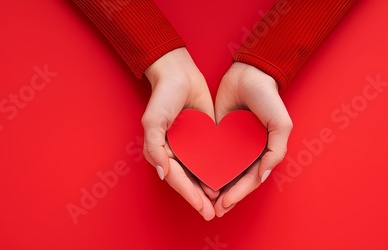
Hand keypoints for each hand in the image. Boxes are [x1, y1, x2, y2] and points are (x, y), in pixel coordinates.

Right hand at [143, 47, 217, 219]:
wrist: (179, 73)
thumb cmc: (163, 96)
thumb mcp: (153, 120)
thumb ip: (155, 147)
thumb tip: (161, 172)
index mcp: (160, 150)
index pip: (174, 177)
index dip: (187, 194)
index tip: (201, 207)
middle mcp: (174, 151)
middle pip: (186, 180)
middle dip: (198, 198)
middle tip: (212, 213)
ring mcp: (189, 145)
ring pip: (198, 173)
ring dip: (207, 189)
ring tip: (219, 204)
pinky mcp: (202, 137)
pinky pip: (209, 158)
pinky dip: (215, 171)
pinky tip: (226, 181)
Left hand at [213, 62, 292, 216]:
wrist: (247, 74)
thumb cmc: (268, 98)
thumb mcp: (280, 124)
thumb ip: (276, 150)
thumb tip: (262, 176)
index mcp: (263, 152)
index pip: (251, 179)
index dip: (239, 193)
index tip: (225, 203)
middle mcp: (247, 151)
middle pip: (235, 179)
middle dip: (225, 196)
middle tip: (213, 210)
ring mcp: (231, 143)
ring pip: (222, 171)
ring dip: (214, 187)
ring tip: (203, 200)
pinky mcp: (217, 134)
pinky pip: (210, 154)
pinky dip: (204, 167)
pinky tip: (195, 177)